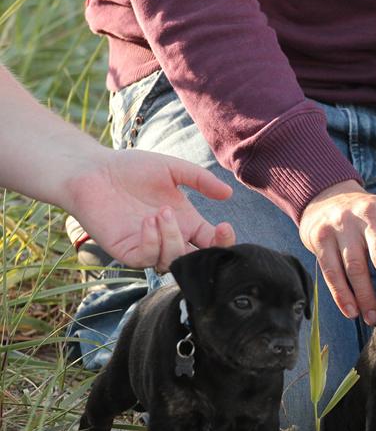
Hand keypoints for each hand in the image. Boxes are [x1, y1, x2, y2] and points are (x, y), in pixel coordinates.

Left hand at [63, 149, 234, 269]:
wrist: (92, 170)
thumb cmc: (129, 168)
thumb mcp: (172, 169)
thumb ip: (201, 179)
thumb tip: (228, 193)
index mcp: (185, 223)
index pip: (212, 243)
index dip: (223, 241)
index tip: (223, 225)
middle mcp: (170, 238)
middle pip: (198, 260)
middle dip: (209, 249)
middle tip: (209, 228)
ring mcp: (149, 247)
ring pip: (174, 262)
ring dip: (174, 239)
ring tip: (163, 212)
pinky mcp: (127, 251)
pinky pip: (147, 258)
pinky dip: (153, 242)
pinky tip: (148, 220)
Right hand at [298, 180, 375, 324]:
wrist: (326, 197)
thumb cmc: (366, 219)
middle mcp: (367, 216)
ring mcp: (342, 226)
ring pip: (356, 266)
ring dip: (366, 296)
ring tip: (373, 318)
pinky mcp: (321, 238)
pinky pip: (331, 271)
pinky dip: (342, 294)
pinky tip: (351, 311)